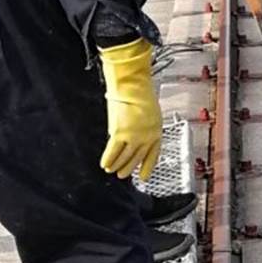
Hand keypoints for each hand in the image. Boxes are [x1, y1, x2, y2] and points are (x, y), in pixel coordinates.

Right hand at [98, 37, 162, 178]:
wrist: (133, 86)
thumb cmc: (141, 93)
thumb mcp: (151, 113)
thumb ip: (145, 126)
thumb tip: (133, 136)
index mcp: (156, 131)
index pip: (153, 154)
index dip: (147, 167)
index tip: (144, 176)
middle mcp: (146, 137)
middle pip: (136, 158)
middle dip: (128, 168)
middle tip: (123, 174)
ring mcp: (134, 137)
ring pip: (124, 158)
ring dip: (117, 166)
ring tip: (111, 170)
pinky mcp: (120, 134)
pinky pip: (113, 152)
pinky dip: (108, 159)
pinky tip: (105, 164)